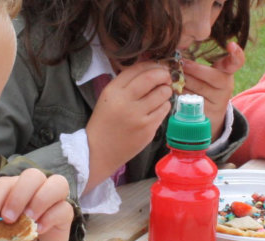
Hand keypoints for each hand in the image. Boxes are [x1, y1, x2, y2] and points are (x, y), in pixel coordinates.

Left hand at [0, 168, 73, 240]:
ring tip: (28, 220)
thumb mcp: (0, 233)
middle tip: (8, 219)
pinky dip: (50, 217)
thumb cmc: (16, 234)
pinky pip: (63, 207)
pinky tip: (39, 229)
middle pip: (32, 175)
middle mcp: (36, 186)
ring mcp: (54, 197)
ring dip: (39, 200)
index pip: (4, 183)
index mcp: (14, 187)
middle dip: (18, 196)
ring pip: (56, 183)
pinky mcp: (66, 212)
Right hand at [85, 61, 172, 192]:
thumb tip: (151, 69)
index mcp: (113, 91)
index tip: (158, 67)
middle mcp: (125, 101)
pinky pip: (164, 110)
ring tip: (162, 93)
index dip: (152, 65)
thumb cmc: (105, 122)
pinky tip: (158, 108)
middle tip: (166, 77)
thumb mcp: (108, 98)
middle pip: (152, 78)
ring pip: (162, 93)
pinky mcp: (148, 129)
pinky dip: (164, 105)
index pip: (137, 69)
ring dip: (166, 90)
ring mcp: (138, 116)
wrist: (99, 151)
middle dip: (163, 74)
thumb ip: (126, 84)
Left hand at [182, 42, 244, 137]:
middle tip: (180, 64)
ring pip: (198, 89)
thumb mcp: (210, 72)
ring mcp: (219, 102)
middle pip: (211, 76)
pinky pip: (191, 101)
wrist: (212, 112)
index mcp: (227, 72)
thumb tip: (180, 54)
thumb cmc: (206, 85)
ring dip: (183, 81)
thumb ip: (202, 63)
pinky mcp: (208, 113)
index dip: (236, 53)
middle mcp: (227, 87)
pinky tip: (175, 89)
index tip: (231, 45)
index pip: (237, 62)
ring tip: (175, 76)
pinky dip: (181, 94)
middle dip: (192, 69)